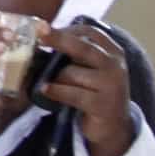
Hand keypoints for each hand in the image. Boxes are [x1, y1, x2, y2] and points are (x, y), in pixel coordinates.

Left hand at [37, 20, 138, 155]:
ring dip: (55, 77)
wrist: (114, 127)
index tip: (45, 28)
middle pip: (83, 47)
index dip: (67, 29)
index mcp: (113, 52)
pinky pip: (71, 94)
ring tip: (50, 83)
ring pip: (71, 73)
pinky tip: (44, 90)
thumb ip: (76, 56)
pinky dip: (55, 91)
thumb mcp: (92, 71)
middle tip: (39, 32)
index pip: (91, 33)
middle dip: (58, 38)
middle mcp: (115, 65)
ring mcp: (111, 85)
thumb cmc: (96, 93)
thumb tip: (42, 40)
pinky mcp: (102, 105)